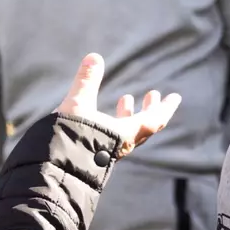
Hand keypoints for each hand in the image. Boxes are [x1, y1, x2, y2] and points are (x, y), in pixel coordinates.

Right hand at [57, 53, 181, 158]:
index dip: (165, 107)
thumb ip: (85, 82)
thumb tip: (94, 57)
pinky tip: (101, 116)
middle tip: (152, 94)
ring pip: (128, 131)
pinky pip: (114, 137)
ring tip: (126, 97)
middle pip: (145, 126)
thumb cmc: (69, 139)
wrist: (53, 172)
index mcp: (126, 133)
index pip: (155, 119)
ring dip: (130, 114)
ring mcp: (110, 152)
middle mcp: (122, 144)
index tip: (175, 97)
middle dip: (149, 108)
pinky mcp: (97, 156)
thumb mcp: (76, 106)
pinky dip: (115, 122)